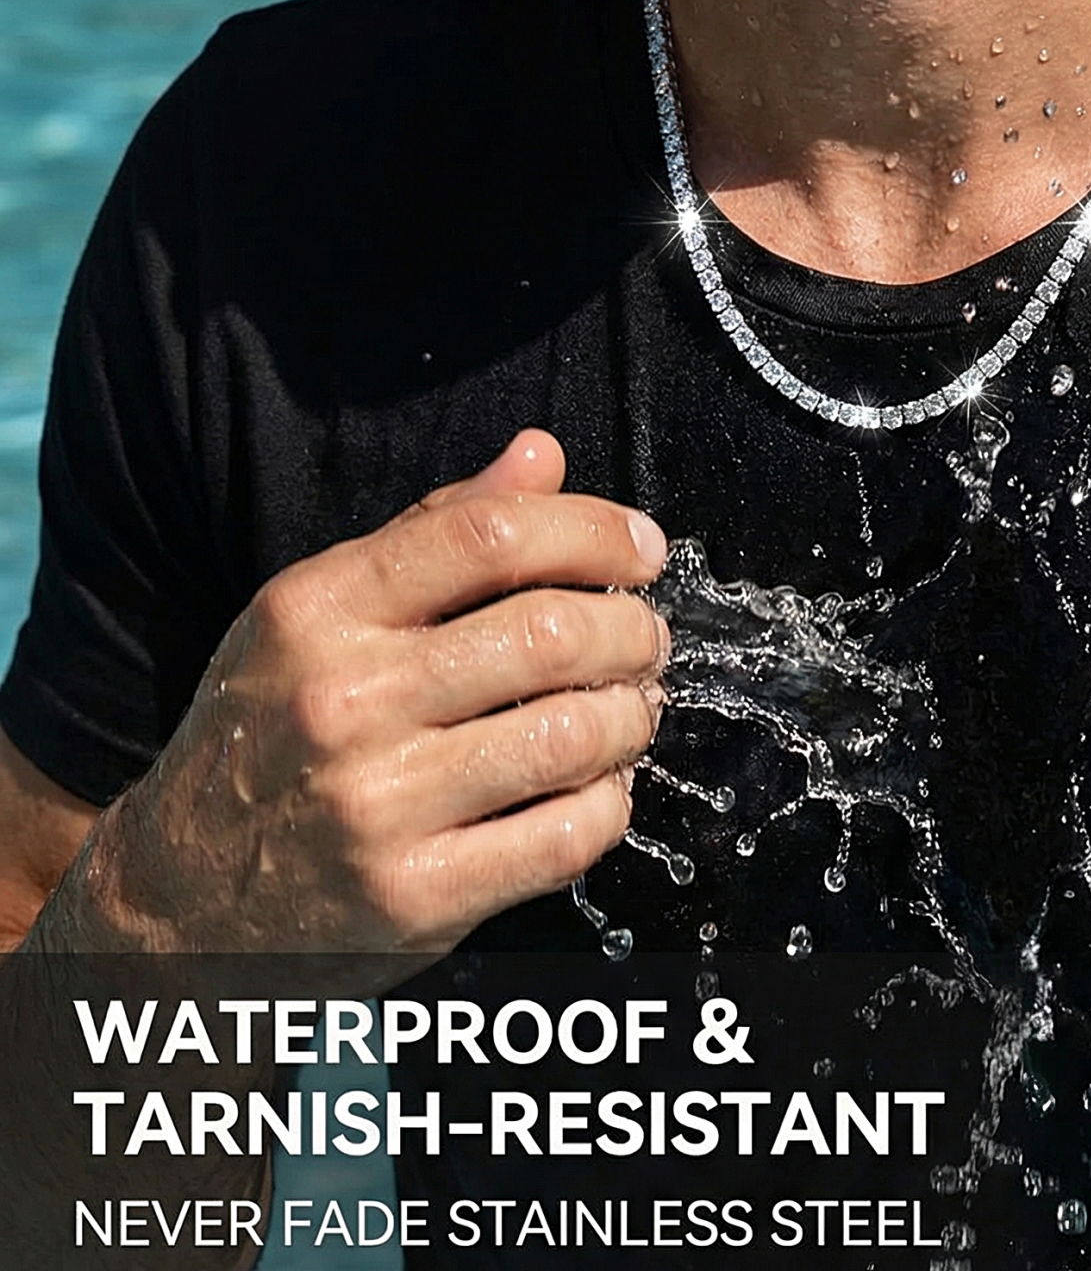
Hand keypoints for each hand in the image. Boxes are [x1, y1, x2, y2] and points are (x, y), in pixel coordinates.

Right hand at [49, 431, 667, 979]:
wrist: (175, 905)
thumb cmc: (267, 737)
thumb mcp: (320, 616)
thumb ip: (434, 532)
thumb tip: (541, 455)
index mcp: (317, 611)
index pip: (489, 536)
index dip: (593, 532)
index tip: (641, 549)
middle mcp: (343, 701)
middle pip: (551, 634)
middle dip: (632, 631)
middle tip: (645, 639)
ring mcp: (378, 806)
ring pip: (573, 735)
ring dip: (633, 717)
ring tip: (630, 708)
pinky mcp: (415, 898)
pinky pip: (566, 837)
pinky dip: (610, 804)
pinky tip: (599, 788)